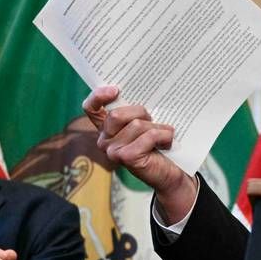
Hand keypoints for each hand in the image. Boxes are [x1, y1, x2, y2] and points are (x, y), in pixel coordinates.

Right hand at [82, 85, 197, 221]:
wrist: (169, 173)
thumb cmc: (158, 145)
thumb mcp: (145, 123)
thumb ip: (135, 110)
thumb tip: (142, 86)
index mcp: (106, 128)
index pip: (91, 108)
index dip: (99, 96)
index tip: (116, 89)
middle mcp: (104, 140)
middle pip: (117, 114)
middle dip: (141, 113)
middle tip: (154, 120)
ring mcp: (112, 151)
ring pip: (136, 124)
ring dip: (157, 127)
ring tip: (164, 134)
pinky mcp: (126, 158)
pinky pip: (148, 136)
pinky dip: (163, 136)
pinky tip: (167, 142)